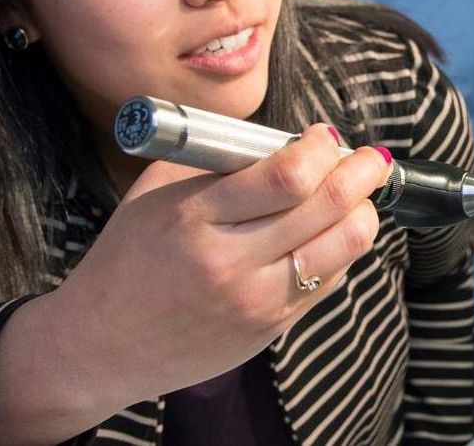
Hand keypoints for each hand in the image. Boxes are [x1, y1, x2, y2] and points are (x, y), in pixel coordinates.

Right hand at [56, 125, 389, 410]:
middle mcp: (231, 262)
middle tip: (370, 158)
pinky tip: (333, 231)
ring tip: (360, 193)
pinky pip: (329, 281)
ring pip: (342, 248)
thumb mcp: (157, 190)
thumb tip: (284, 142)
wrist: (103, 340)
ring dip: (363, 211)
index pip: (286, 177)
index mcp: (196, 217)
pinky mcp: (270, 329)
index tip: (323, 135)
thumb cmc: (128, 254)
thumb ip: (217, 160)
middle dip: (362, 172)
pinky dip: (342, 248)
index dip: (320, 149)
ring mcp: (256, 302)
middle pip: (326, 208)